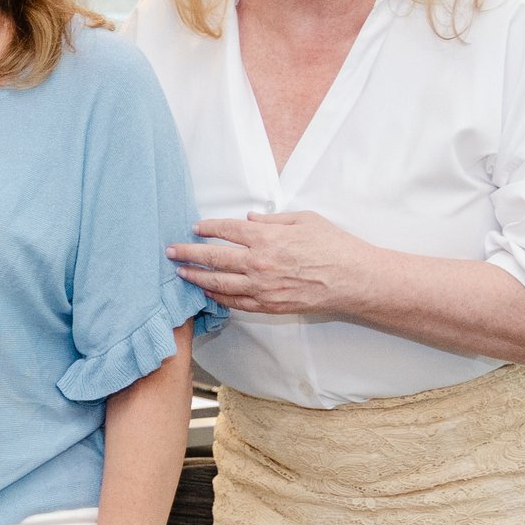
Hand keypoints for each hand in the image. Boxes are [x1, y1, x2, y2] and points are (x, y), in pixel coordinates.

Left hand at [167, 210, 379, 315]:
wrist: (354, 279)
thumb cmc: (333, 246)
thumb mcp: (304, 220)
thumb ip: (274, 219)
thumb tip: (251, 219)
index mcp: (266, 237)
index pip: (226, 230)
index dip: (207, 228)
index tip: (195, 228)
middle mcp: (258, 263)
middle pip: (214, 257)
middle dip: (188, 253)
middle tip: (171, 251)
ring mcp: (262, 287)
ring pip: (219, 283)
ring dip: (196, 277)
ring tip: (181, 273)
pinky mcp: (270, 305)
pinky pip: (237, 302)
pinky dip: (219, 298)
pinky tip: (208, 293)